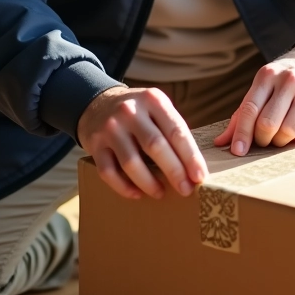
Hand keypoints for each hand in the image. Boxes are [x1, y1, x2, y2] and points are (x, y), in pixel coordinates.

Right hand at [77, 86, 206, 199]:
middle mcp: (130, 111)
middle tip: (185, 190)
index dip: (190, 156)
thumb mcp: (156, 107)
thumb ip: (172, 129)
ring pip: (131, 162)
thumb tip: (193, 167)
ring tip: (161, 193)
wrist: (96, 104)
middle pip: (155, 145)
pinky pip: (109, 172)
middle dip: (174, 171)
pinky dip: (124, 187)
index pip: (176, 130)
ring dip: (149, 182)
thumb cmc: (137, 112)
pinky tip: (137, 194)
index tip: (200, 176)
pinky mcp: (94, 144)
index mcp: (152, 100)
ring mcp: (110, 128)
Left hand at [214, 38, 294, 156]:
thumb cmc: (286, 78)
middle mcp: (288, 80)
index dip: (242, 134)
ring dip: (281, 141)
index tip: (237, 151)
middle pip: (268, 124)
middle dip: (263, 139)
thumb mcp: (263, 86)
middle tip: (264, 139)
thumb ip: (243, 113)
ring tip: (281, 135)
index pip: (250, 109)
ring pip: (288, 131)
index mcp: (267, 75)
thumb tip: (221, 142)